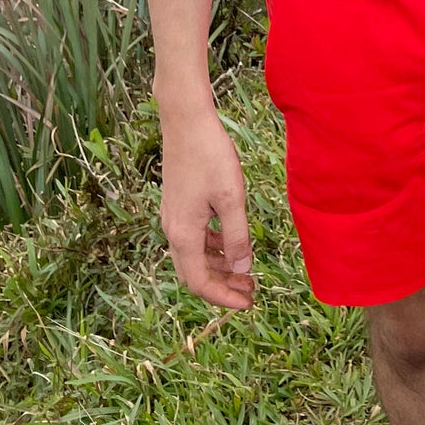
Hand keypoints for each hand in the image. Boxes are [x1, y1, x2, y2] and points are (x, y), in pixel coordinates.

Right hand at [158, 106, 254, 309]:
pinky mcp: (179, 204)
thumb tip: (242, 269)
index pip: (200, 283)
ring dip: (219, 266)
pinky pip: (195, 238)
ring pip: (195, 256)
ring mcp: (174, 217)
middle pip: (195, 273)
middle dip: (223, 285)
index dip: (224, 298)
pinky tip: (232, 241)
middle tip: (251, 290)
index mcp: (184, 235)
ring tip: (246, 270)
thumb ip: (237, 236)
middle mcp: (173, 230)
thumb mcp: (231, 197)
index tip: (248, 303)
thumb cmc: (210, 156)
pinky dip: (213, 247)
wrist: (185, 121)